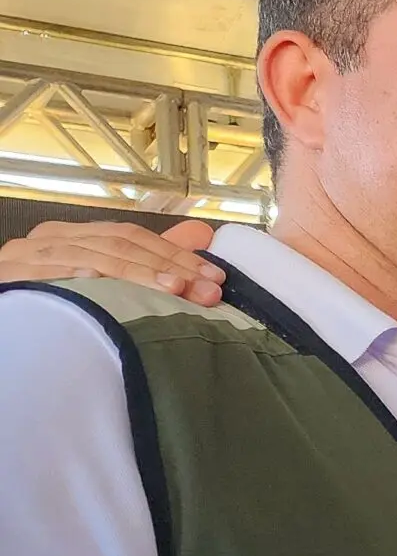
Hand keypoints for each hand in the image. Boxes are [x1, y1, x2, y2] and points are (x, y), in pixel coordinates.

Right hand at [0, 218, 222, 304]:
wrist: (5, 319)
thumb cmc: (47, 296)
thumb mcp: (91, 274)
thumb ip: (139, 260)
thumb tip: (200, 237)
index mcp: (73, 237)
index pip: (132, 237)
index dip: (176, 255)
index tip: (215, 278)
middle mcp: (52, 239)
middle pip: (119, 244)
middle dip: (168, 267)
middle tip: (207, 290)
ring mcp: (28, 255)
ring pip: (92, 256)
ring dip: (136, 272)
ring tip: (173, 288)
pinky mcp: (10, 275)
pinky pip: (45, 271)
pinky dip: (73, 272)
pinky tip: (99, 279)